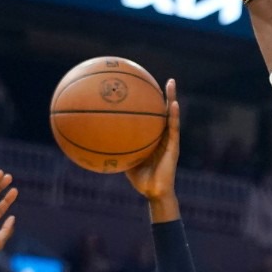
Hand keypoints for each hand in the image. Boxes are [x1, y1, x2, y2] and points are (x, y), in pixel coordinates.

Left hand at [125, 79, 179, 201]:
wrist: (155, 193)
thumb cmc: (140, 180)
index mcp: (154, 138)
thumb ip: (116, 149)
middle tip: (162, 79)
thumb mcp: (124, 160)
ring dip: (172, 98)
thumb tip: (96, 138)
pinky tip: (173, 104)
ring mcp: (170, 140)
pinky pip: (174, 129)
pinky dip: (174, 116)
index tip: (146, 86)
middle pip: (163, 111)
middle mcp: (163, 136)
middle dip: (164, 94)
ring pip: (171, 115)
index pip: (152, 116)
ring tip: (171, 83)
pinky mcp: (174, 147)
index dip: (151, 102)